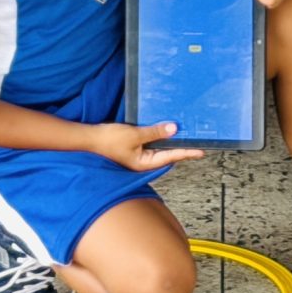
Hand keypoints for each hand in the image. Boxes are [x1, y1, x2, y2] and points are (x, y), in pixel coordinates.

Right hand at [88, 120, 203, 169]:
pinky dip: (158, 137)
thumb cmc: (109, 140)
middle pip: (166, 154)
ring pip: (158, 148)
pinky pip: (150, 143)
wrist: (89, 139)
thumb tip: (174, 129)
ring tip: (184, 134)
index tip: (201, 152)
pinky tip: (164, 130)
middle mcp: (143, 161)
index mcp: (145, 163)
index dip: (187, 153)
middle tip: (197, 141)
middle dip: (181, 147)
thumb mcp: (135, 135)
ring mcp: (137, 155)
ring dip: (170, 141)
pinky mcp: (132, 148)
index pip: (171, 157)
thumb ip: (155, 132)